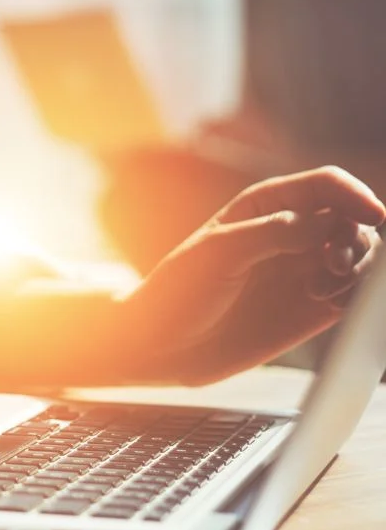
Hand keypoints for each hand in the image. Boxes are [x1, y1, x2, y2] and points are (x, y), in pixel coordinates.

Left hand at [125, 167, 383, 385]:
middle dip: (355, 238)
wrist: (163, 344)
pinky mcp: (311, 308)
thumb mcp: (219, 251)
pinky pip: (354, 295)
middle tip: (331, 264)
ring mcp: (303, 270)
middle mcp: (292, 234)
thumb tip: (331, 225)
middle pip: (353, 220)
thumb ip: (276, 232)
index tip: (372, 215)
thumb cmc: (180, 290)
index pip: (327, 186)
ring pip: (360, 256)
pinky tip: (331, 305)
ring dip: (358, 268)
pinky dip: (358, 297)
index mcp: (266, 206)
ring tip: (321, 291)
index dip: (355, 195)